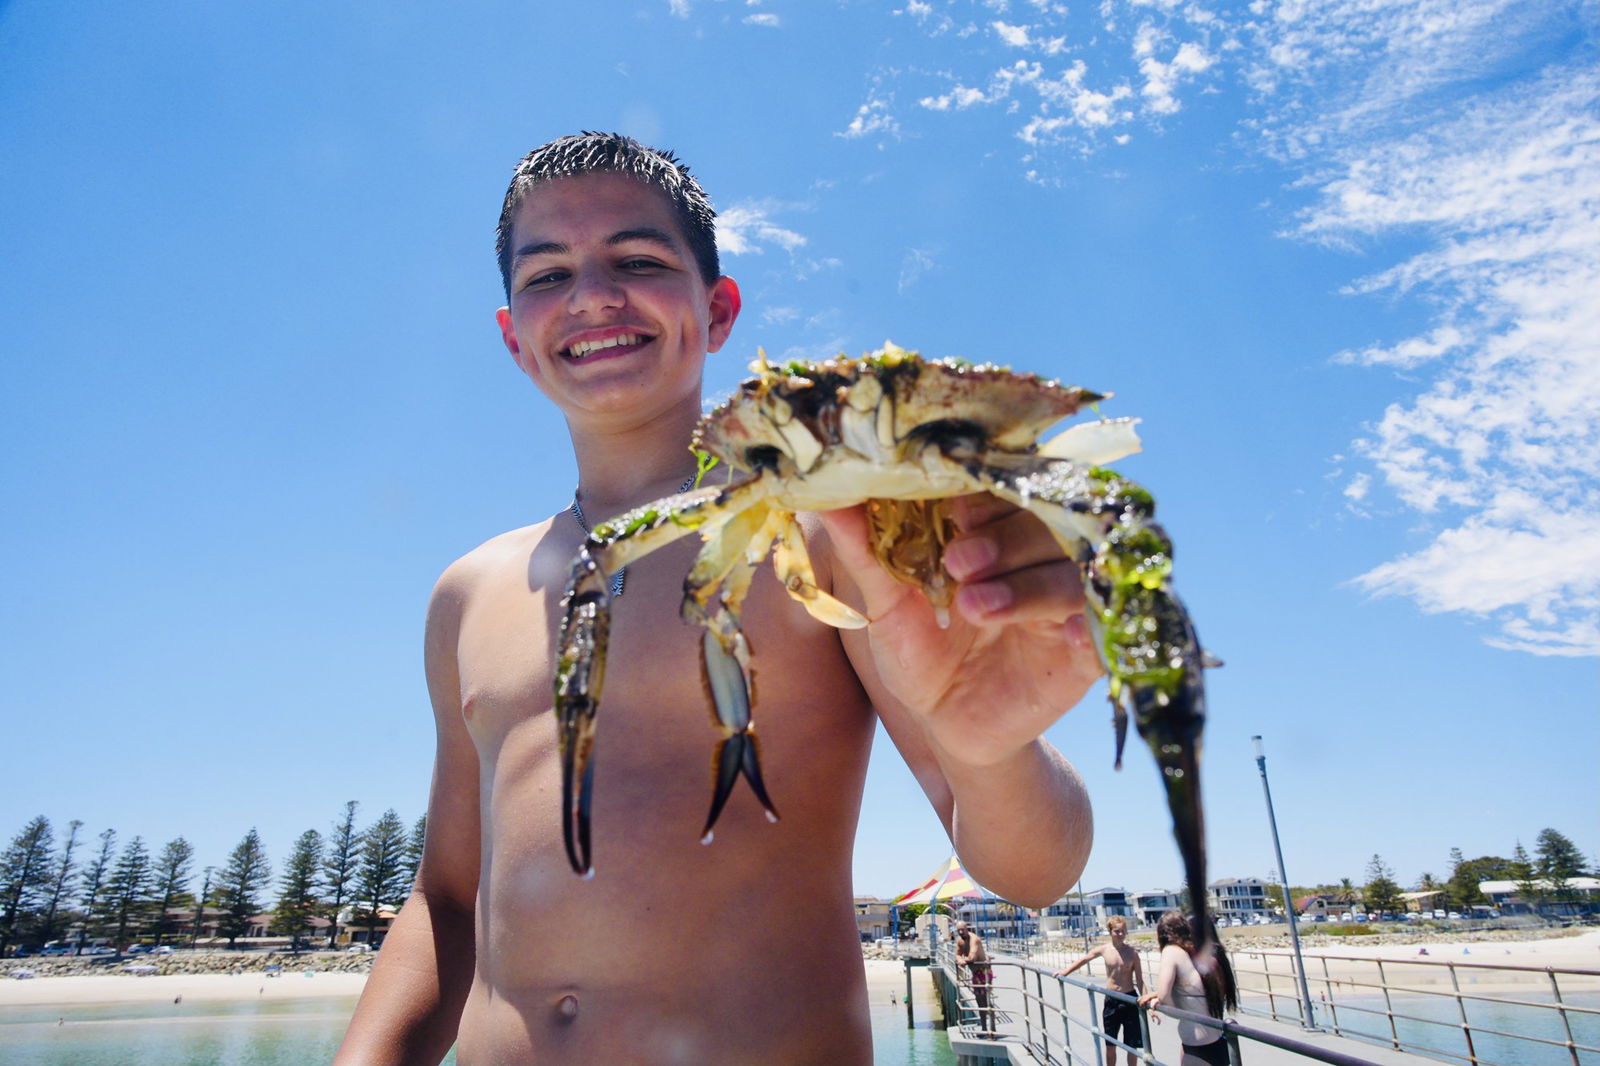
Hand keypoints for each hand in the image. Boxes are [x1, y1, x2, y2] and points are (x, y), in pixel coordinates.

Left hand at [820, 495, 1103, 762]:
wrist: (950, 730)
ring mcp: (1065, 605)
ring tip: (974, 606)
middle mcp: (1036, 560)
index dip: (983, 495)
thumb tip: (830, 498)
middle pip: (1043, 525)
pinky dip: (1086, 627)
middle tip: (957, 563)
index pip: (1005, 491)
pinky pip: (1101, 631)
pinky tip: (1065, 633)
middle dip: (1002, 540)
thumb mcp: (887, 608)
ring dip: (1024, 586)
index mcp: (994, 535)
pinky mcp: (1085, 654)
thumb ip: (866, 552)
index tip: (951, 511)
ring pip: (1068, 574)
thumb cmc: (921, 657)